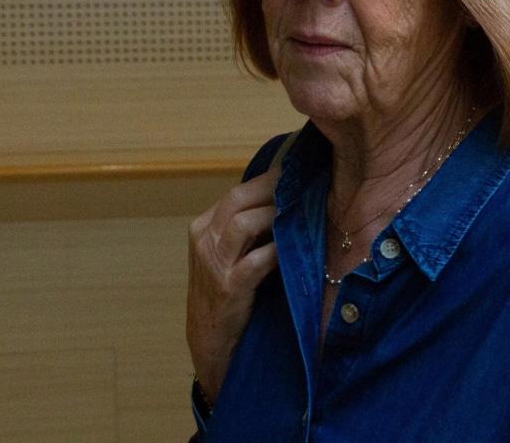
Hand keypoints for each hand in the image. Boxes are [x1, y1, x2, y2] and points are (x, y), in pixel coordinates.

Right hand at [186, 167, 280, 404]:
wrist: (211, 339)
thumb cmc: (228, 290)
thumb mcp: (230, 253)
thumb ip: (249, 227)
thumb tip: (287, 196)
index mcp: (204, 227)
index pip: (237, 192)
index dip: (269, 180)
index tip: (299, 171)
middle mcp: (205, 240)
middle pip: (238, 199)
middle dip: (274, 187)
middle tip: (305, 180)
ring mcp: (214, 264)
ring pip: (244, 223)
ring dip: (276, 213)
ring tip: (302, 208)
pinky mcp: (229, 287)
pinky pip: (256, 261)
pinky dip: (278, 250)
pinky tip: (296, 245)